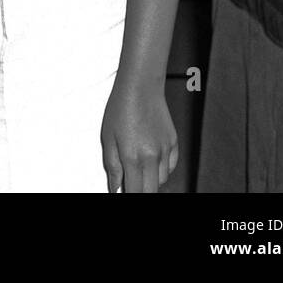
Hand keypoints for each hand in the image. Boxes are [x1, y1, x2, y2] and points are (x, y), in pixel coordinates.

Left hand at [100, 76, 178, 191]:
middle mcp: (153, 158)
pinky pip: (171, 166)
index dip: (129, 195)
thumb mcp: (108, 138)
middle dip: (141, 190)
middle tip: (131, 183)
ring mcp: (166, 151)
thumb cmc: (120, 108)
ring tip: (139, 169)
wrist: (141, 87)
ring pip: (161, 180)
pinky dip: (162, 169)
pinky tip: (151, 161)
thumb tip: (115, 188)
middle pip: (151, 190)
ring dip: (151, 181)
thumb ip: (113, 166)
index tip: (124, 192)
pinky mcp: (174, 143)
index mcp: (133, 158)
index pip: (135, 192)